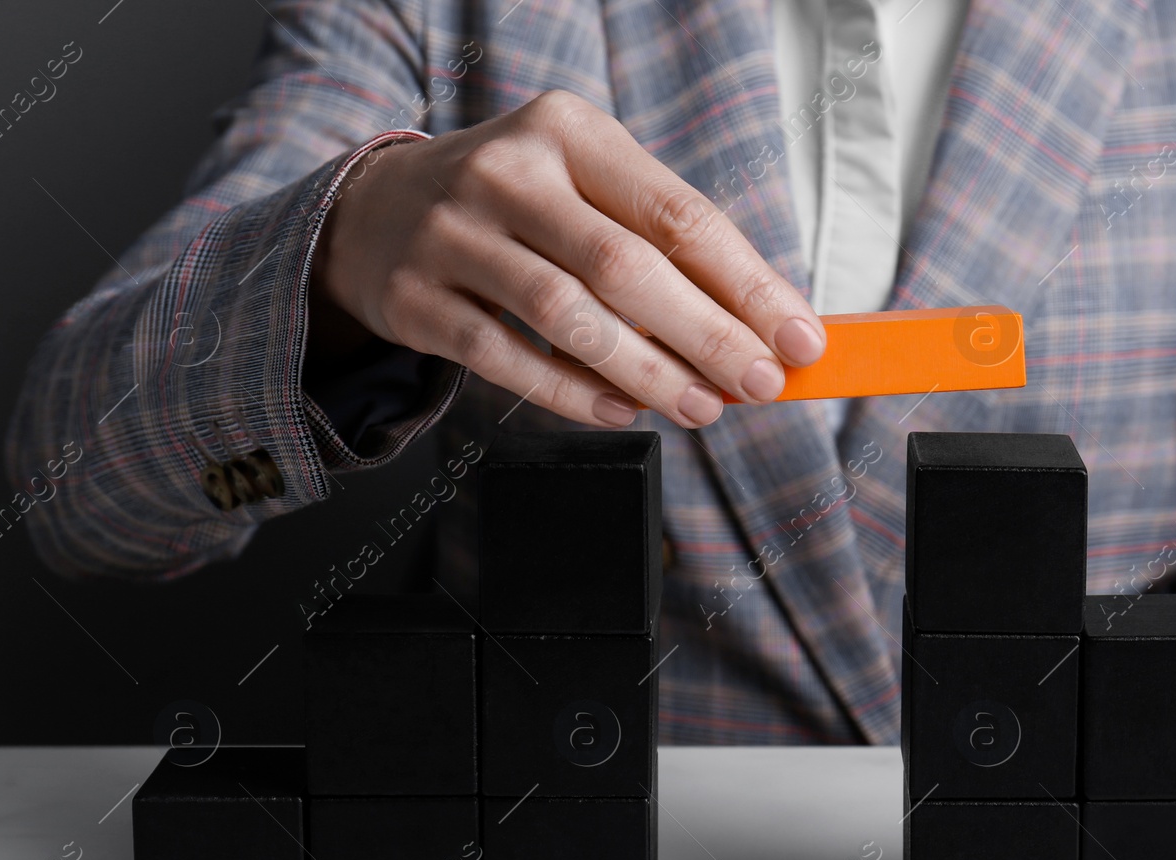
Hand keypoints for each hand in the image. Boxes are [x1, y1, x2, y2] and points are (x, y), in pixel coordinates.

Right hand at [309, 90, 824, 428]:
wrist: (376, 210)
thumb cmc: (516, 204)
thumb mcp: (587, 188)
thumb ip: (664, 247)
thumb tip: (759, 326)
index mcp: (570, 131)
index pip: (677, 214)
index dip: (747, 284)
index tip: (799, 337)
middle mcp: (508, 172)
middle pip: (626, 266)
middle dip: (708, 336)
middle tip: (761, 384)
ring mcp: (453, 233)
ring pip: (566, 316)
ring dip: (648, 374)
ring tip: (702, 408)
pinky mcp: (415, 297)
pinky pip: (504, 358)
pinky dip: (572, 394)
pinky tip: (623, 412)